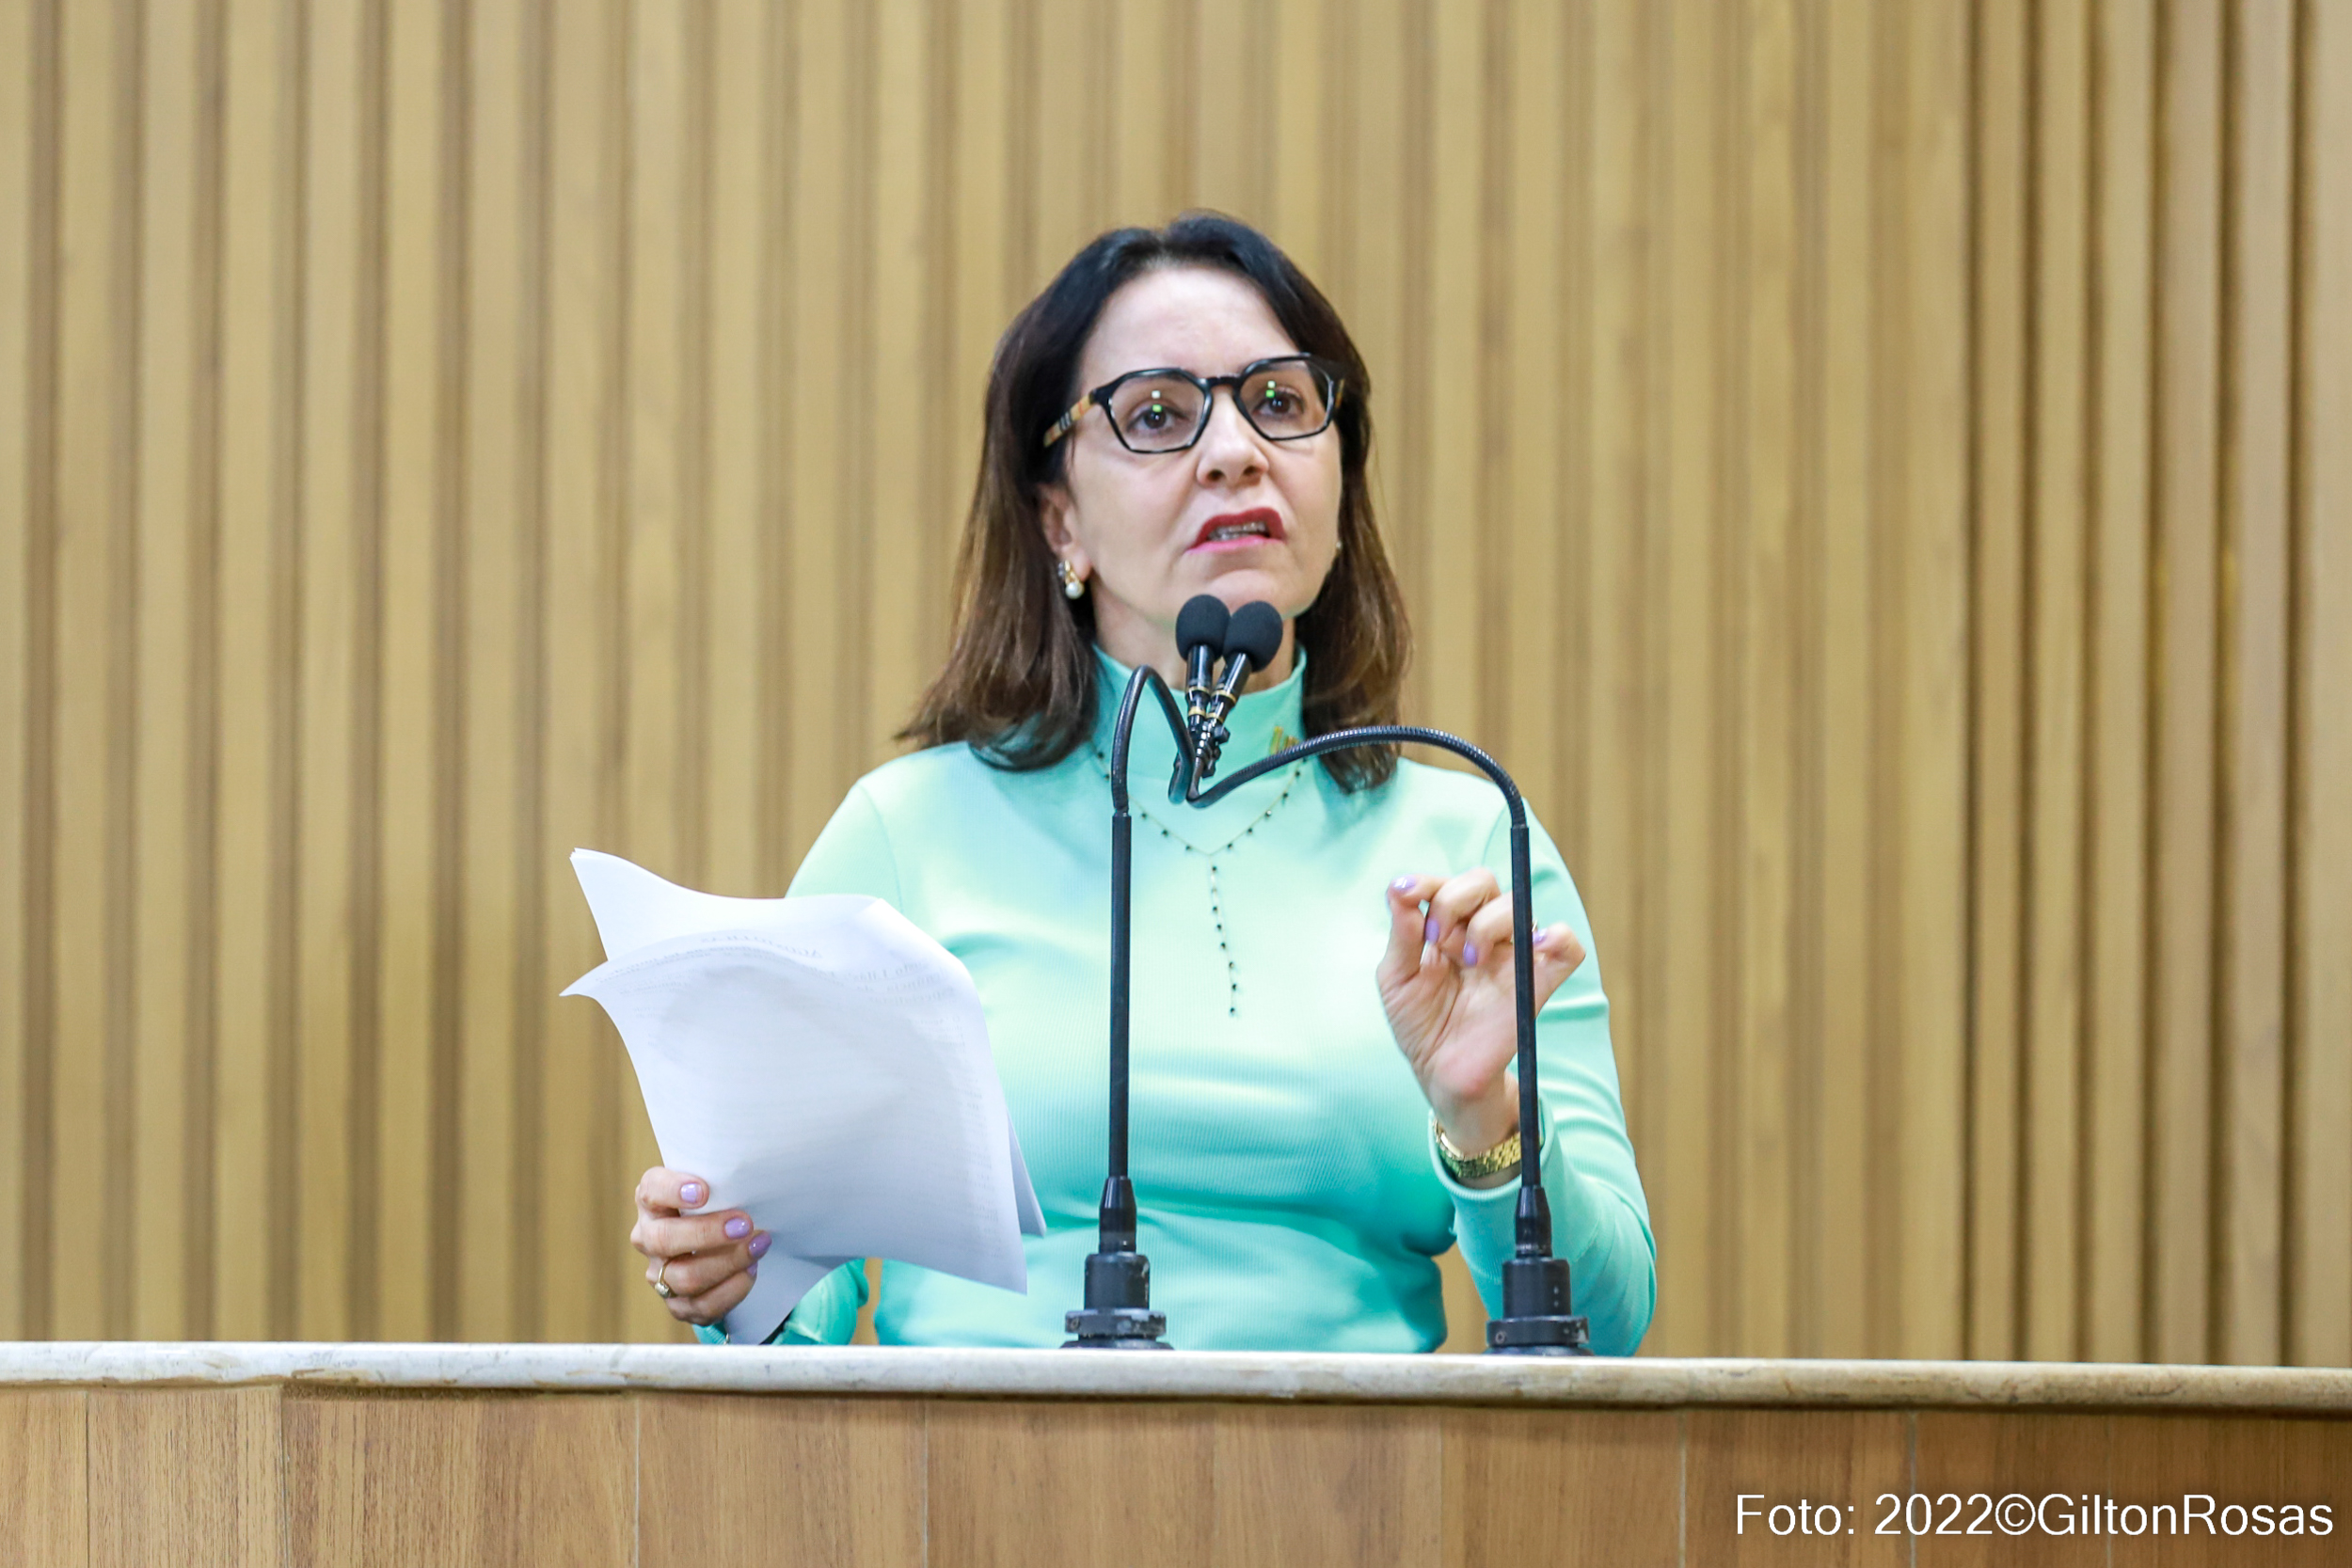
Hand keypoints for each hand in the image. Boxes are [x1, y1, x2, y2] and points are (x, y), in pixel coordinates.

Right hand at [630, 1167, 771, 1327]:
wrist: (719, 1246)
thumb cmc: (717, 1206)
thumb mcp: (714, 1188)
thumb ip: (721, 1183)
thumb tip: (752, 1181)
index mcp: (652, 1201)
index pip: (651, 1191)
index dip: (672, 1191)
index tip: (703, 1190)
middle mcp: (648, 1237)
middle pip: (664, 1240)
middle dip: (707, 1233)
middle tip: (744, 1224)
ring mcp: (659, 1274)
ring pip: (685, 1277)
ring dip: (728, 1262)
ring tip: (758, 1246)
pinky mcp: (677, 1304)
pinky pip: (703, 1305)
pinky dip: (732, 1289)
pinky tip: (751, 1271)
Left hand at [1377, 871, 1586, 1179]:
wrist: (1443, 1073)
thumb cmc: (1420, 1023)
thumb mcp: (1397, 977)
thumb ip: (1402, 933)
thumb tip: (1399, 887)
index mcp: (1448, 926)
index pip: (1446, 883)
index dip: (1427, 882)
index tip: (1406, 897)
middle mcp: (1483, 932)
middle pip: (1482, 881)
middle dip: (1453, 902)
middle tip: (1438, 941)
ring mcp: (1514, 954)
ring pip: (1516, 904)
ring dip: (1485, 924)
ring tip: (1469, 962)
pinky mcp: (1541, 979)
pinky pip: (1566, 945)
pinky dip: (1556, 938)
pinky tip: (1529, 951)